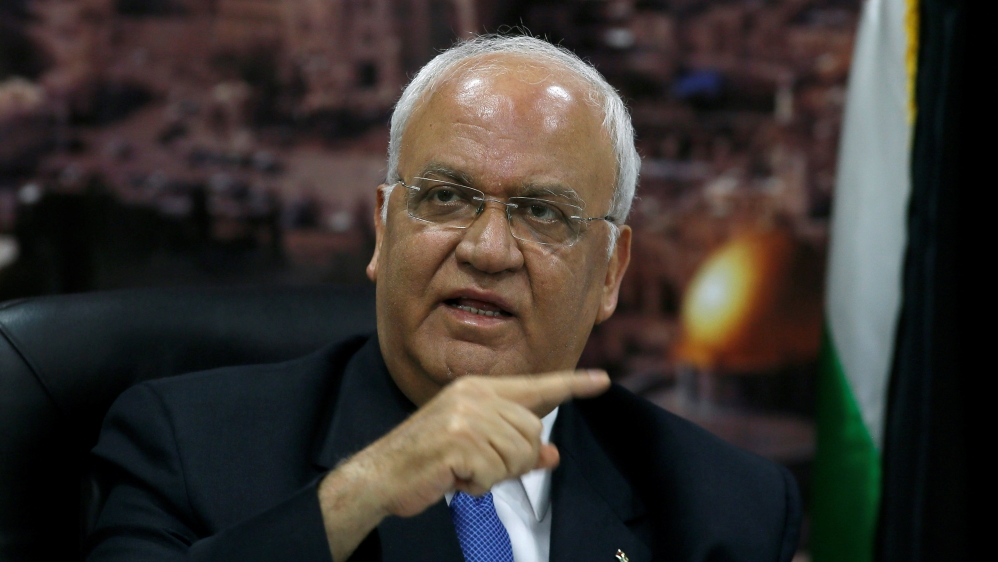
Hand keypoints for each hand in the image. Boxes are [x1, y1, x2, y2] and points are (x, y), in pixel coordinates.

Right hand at [317, 369, 609, 559]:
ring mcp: (465, 415)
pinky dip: (477, 485)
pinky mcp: (458, 440)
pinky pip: (494, 472)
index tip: (602, 381)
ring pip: (517, 454)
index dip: (572, 385)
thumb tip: (551, 454)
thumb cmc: (429, 462)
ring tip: (462, 469)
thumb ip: (516, 449)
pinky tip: (453, 477)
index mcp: (479, 389)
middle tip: (477, 465)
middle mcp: (474, 395)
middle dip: (512, 460)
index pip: (536, 386)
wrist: (380, 474)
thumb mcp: (477, 451)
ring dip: (493, 474)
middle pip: (531, 432)